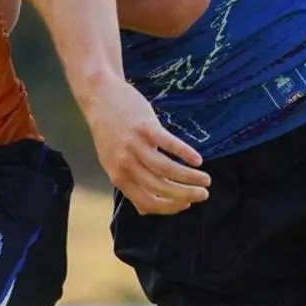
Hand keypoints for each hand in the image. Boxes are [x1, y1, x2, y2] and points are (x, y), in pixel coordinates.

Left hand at [80, 80, 208, 215]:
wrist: (99, 97)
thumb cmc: (109, 132)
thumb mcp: (112, 162)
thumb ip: (128, 182)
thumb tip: (145, 208)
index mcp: (118, 176)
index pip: (147, 202)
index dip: (169, 207)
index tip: (186, 204)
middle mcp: (126, 164)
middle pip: (161, 187)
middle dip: (186, 194)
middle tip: (203, 195)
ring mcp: (135, 146)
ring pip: (167, 169)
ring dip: (190, 177)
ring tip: (206, 179)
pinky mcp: (145, 127)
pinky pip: (170, 145)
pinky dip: (186, 154)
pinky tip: (198, 160)